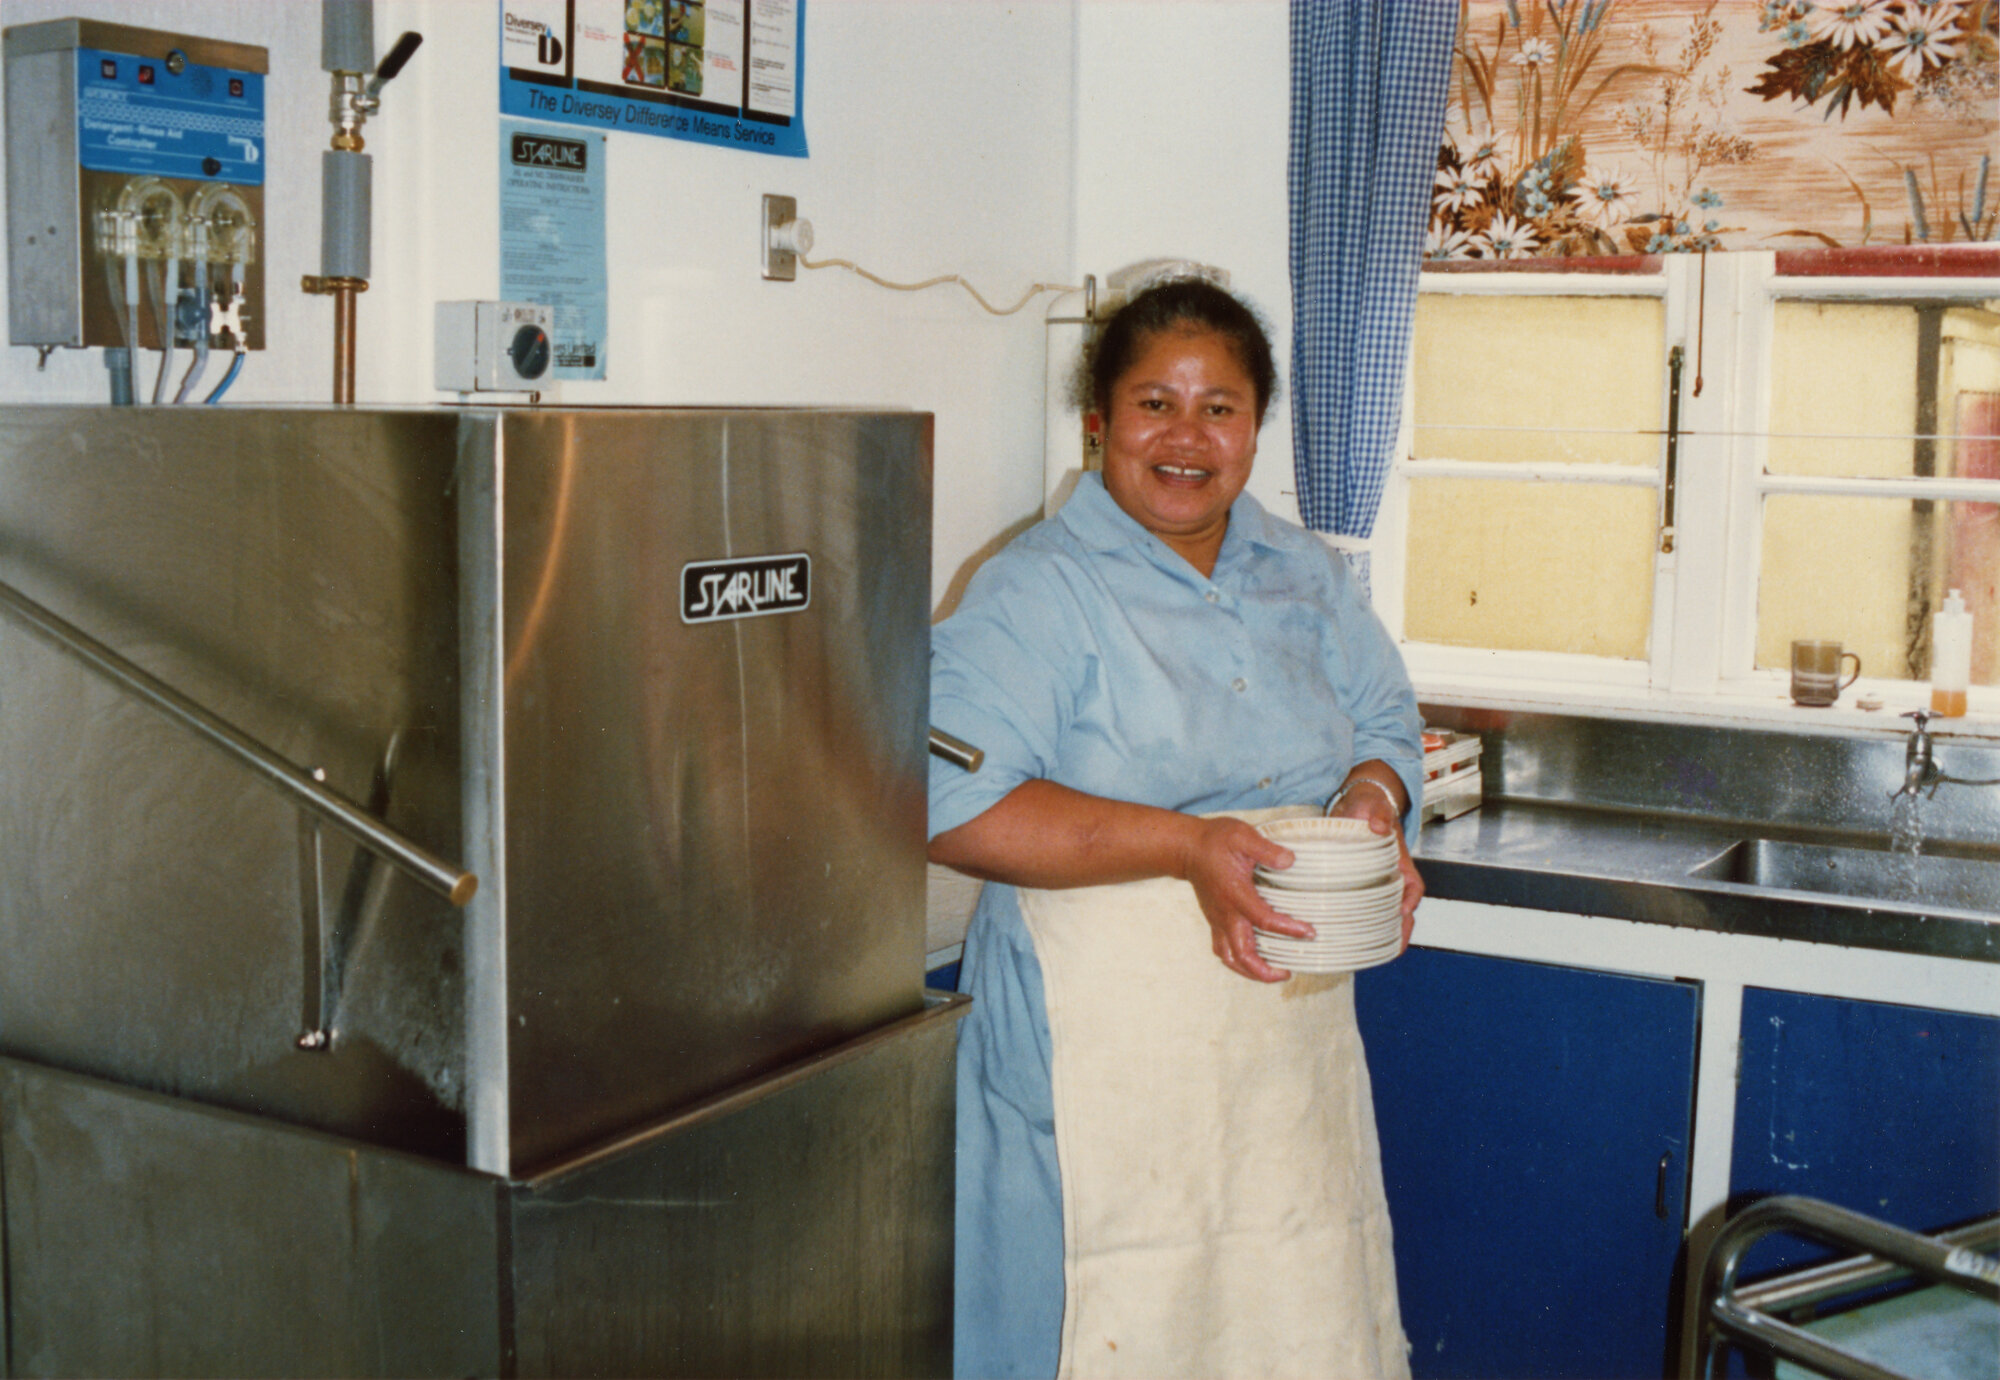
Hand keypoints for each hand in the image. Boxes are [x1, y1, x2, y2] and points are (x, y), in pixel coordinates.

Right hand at [1178, 816, 1315, 982]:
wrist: (1188, 848)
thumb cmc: (1215, 841)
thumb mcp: (1242, 836)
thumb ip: (1266, 849)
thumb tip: (1290, 861)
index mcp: (1235, 894)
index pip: (1263, 919)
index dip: (1288, 929)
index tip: (1309, 932)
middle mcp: (1225, 914)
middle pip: (1242, 954)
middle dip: (1265, 970)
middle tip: (1288, 971)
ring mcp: (1218, 920)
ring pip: (1231, 958)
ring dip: (1251, 972)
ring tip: (1273, 974)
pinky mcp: (1215, 921)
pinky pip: (1224, 951)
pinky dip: (1239, 963)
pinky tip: (1254, 962)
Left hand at [1327, 785, 1425, 950]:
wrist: (1354, 800)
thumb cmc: (1368, 803)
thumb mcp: (1374, 803)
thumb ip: (1379, 813)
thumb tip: (1379, 827)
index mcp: (1398, 860)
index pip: (1414, 885)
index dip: (1411, 901)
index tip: (1404, 912)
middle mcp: (1389, 873)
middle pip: (1401, 907)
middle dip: (1401, 930)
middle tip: (1394, 949)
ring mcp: (1372, 879)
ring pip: (1382, 911)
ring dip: (1381, 931)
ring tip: (1369, 952)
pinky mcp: (1354, 881)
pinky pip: (1361, 905)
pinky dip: (1357, 922)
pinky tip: (1346, 936)